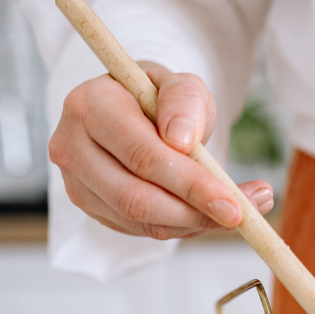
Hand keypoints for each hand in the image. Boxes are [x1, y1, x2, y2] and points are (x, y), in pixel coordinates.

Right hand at [48, 62, 273, 239]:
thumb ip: (185, 101)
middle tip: (243, 215)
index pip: (144, 156)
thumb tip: (182, 140)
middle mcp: (71, 145)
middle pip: (136, 198)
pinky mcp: (90, 205)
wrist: (135, 109)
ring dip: (194, 224)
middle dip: (195, 213)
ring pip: (138, 220)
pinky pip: (139, 229)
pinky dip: (181, 227)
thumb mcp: (182, 84)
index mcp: (89, 105)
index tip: (234, 203)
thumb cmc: (161, 97)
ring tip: (239, 212)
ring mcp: (75, 180)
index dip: (192, 185)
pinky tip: (208, 213)